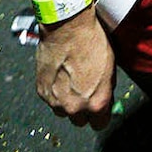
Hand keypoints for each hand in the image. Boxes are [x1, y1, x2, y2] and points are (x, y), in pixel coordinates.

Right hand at [36, 8, 115, 129]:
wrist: (67, 27)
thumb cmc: (91, 42)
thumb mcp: (110, 67)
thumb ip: (106, 89)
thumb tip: (106, 97)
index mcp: (96, 102)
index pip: (100, 124)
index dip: (101, 115)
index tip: (100, 108)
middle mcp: (75, 107)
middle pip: (80, 121)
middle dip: (83, 109)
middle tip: (85, 91)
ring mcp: (56, 101)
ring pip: (63, 112)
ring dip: (67, 102)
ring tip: (71, 81)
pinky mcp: (42, 92)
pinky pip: (51, 99)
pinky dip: (54, 91)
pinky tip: (60, 74)